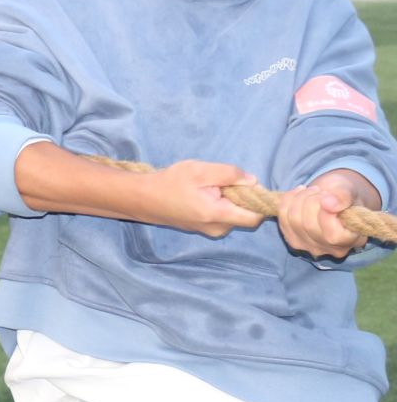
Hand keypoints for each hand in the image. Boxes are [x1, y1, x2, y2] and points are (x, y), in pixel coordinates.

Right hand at [136, 160, 265, 238]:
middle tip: (221, 183)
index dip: (258, 201)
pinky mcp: (203, 229)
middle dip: (240, 199)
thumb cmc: (170, 182)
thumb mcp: (199, 170)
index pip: (255, 217)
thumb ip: (228, 174)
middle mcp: (217, 228)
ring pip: (233, 216)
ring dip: (228, 201)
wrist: (144, 198)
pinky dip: (219, 206)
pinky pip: (222, 218)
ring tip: (207, 188)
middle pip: (245, 215)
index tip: (248, 186)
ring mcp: (210, 231)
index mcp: (218, 215)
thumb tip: (253, 181)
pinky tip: (202, 195)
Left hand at [276, 169, 377, 258]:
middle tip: (318, 190)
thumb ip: (343, 197)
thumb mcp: (349, 190)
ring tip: (311, 190)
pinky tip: (298, 193)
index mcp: (353, 240)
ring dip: (299, 199)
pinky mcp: (294, 240)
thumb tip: (328, 204)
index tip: (327, 195)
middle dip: (311, 200)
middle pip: (309, 226)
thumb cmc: (344, 195)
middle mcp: (332, 249)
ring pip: (294, 221)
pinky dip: (287, 202)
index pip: (332, 235)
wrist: (331, 198)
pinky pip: (283, 220)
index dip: (325, 210)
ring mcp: (311, 247)